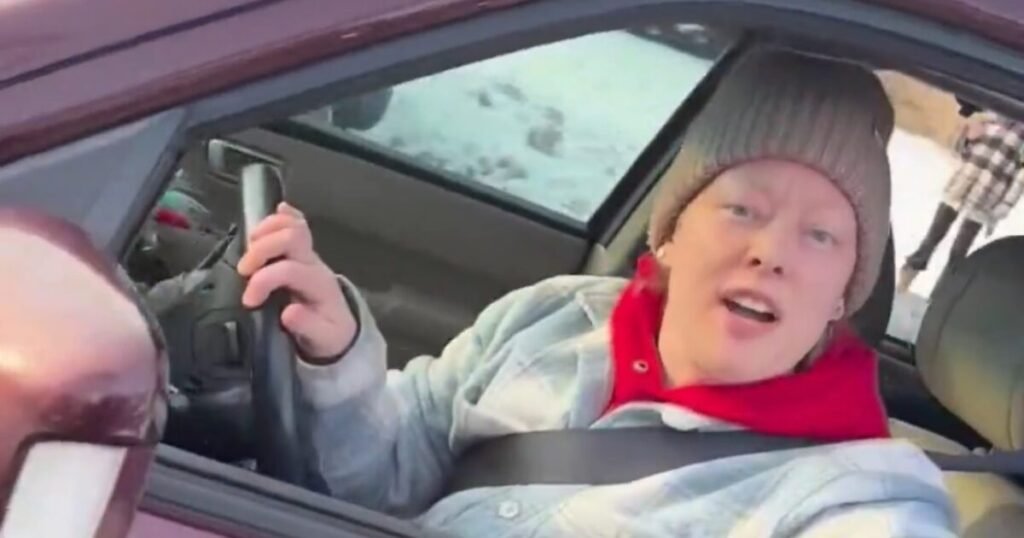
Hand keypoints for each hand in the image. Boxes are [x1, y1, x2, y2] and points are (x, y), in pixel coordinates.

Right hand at [237, 202, 355, 359]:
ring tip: (249, 249)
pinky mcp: (300, 251)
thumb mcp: (322, 339)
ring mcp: (308, 254)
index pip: (288, 269)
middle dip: (260, 250)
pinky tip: (276, 210)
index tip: (249, 301)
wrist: (340, 329)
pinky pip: (297, 224)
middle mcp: (314, 263)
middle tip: (244, 270)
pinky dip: (283, 216)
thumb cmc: (328, 334)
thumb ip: (306, 326)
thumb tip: (288, 312)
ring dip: (264, 232)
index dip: (263, 280)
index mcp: (318, 284)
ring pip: (291, 225)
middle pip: (290, 237)